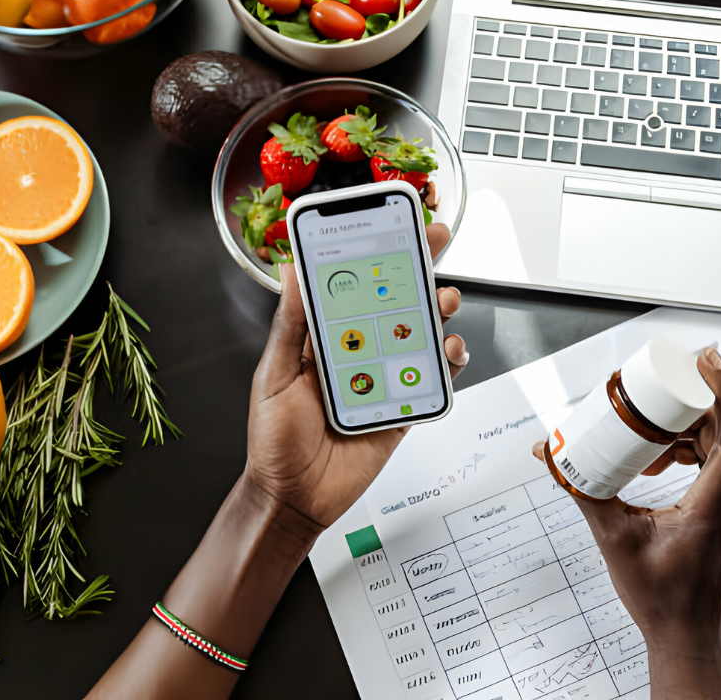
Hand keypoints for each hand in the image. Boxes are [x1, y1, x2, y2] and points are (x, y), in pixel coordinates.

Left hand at [245, 223, 469, 534]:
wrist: (293, 498)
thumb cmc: (273, 441)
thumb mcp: (272, 377)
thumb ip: (290, 327)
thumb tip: (292, 272)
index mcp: (324, 339)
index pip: (354, 285)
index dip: (375, 252)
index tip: (391, 222)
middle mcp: (358, 352)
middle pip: (396, 301)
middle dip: (420, 267)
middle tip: (437, 241)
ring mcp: (384, 379)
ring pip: (421, 334)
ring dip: (438, 311)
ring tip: (443, 300)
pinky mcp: (403, 409)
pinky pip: (433, 380)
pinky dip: (447, 362)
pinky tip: (447, 350)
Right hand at [534, 348, 720, 697]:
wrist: (688, 638)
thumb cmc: (661, 600)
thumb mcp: (614, 539)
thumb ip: (583, 491)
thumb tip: (554, 458)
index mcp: (715, 506)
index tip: (706, 362)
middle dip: (693, 403)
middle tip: (663, 384)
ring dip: (686, 432)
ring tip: (648, 437)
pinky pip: (718, 466)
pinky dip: (690, 453)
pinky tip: (657, 464)